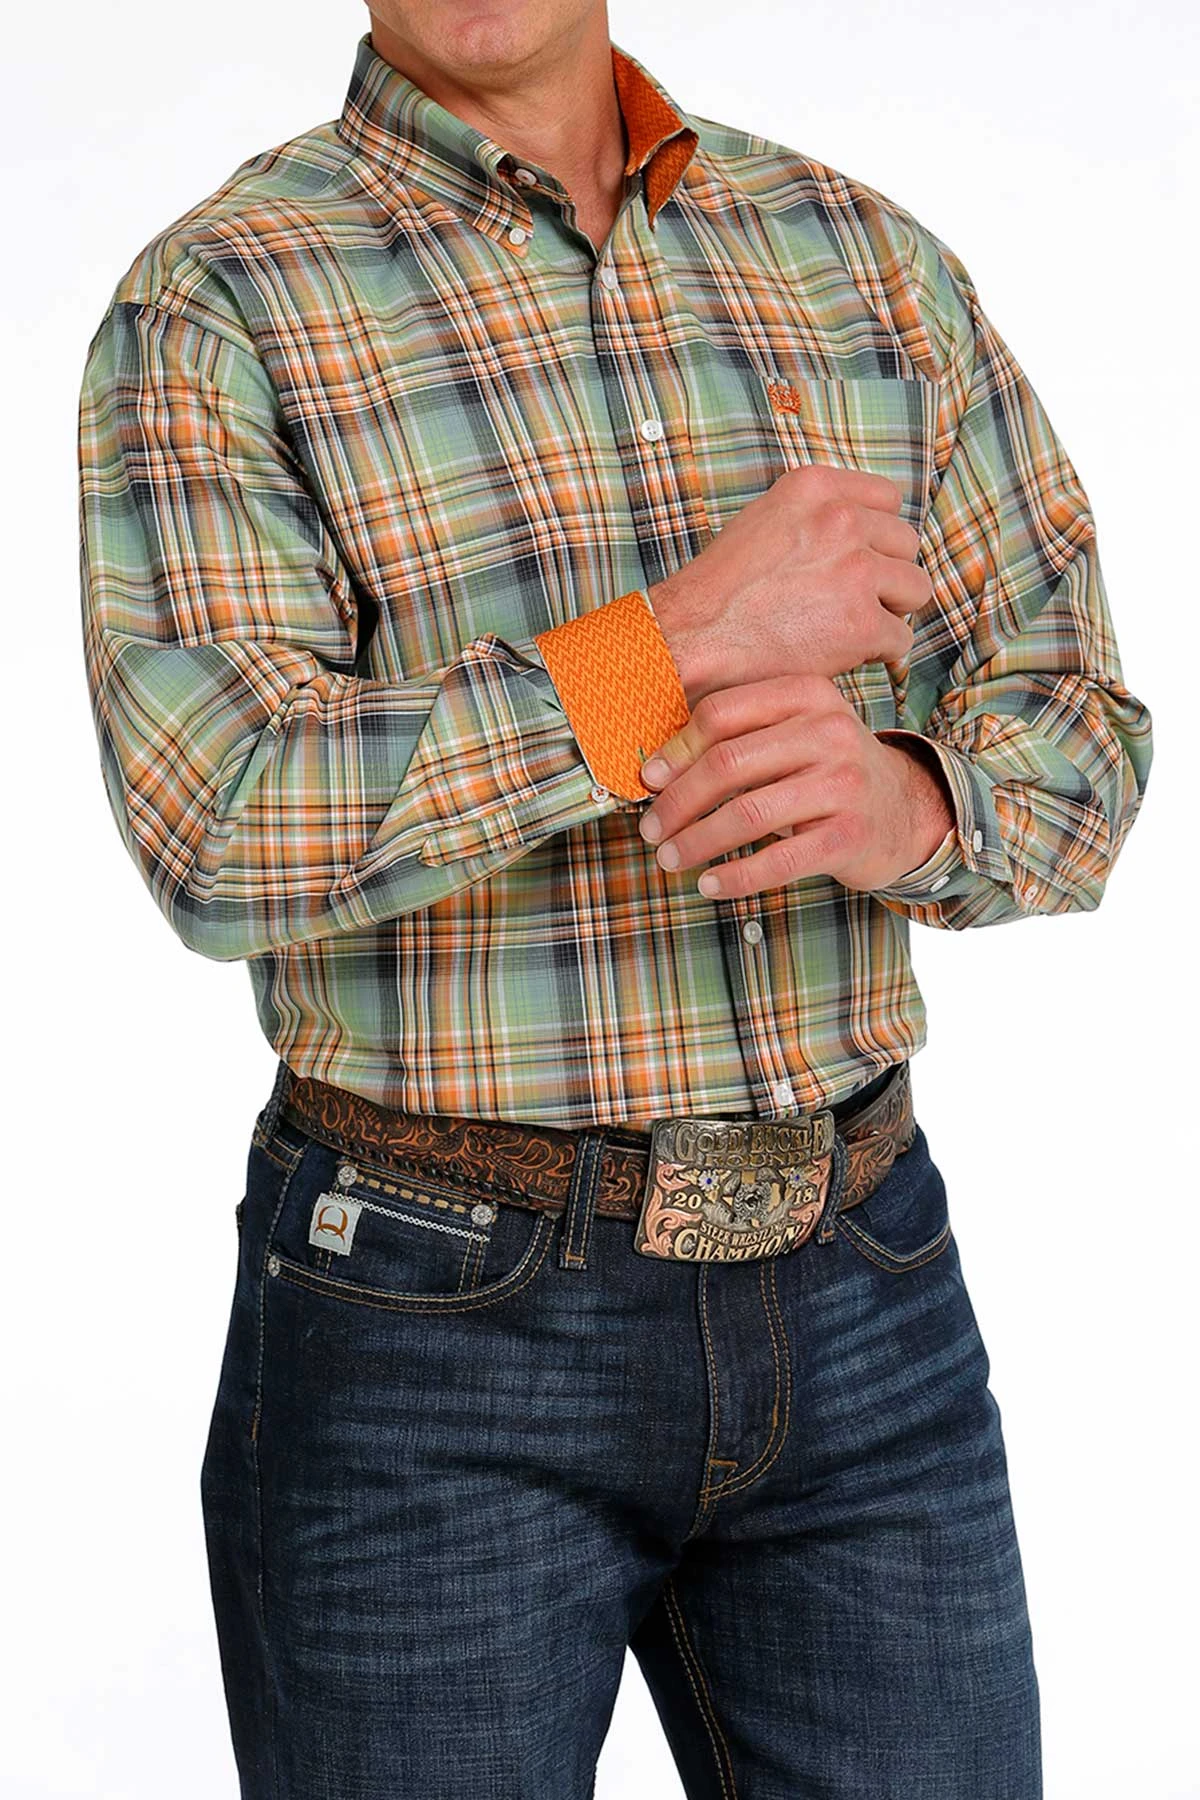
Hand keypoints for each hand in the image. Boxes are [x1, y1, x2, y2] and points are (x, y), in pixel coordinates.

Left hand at [636, 676, 955, 899]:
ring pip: (747, 813)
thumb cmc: (827, 772)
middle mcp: (830, 732)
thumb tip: (656, 770)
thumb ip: (739, 738)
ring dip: (697, 842)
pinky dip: (735, 876)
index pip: (722, 714)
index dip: (676, 750)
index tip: (649, 782)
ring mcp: (844, 784)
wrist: (904, 811)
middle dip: (678, 802)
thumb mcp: (794, 735)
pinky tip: (708, 884)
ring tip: (669, 860)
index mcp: (807, 695)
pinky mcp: (850, 836)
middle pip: (728, 763)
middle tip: (651, 830)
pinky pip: (779, 860)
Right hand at [647, 463, 933, 706]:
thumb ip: (816, 515)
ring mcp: (855, 570)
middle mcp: (841, 519)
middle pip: (907, 544)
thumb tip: (865, 528)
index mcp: (816, 487)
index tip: (858, 559)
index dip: (877, 536)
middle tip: (849, 602)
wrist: (693, 639)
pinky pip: (901, 638)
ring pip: (916, 589)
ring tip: (850, 628)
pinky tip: (845, 655)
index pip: (888, 499)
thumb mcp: (765, 519)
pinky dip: (879, 653)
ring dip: (890, 612)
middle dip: (885, 575)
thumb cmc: (721, 590)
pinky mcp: (861, 622)